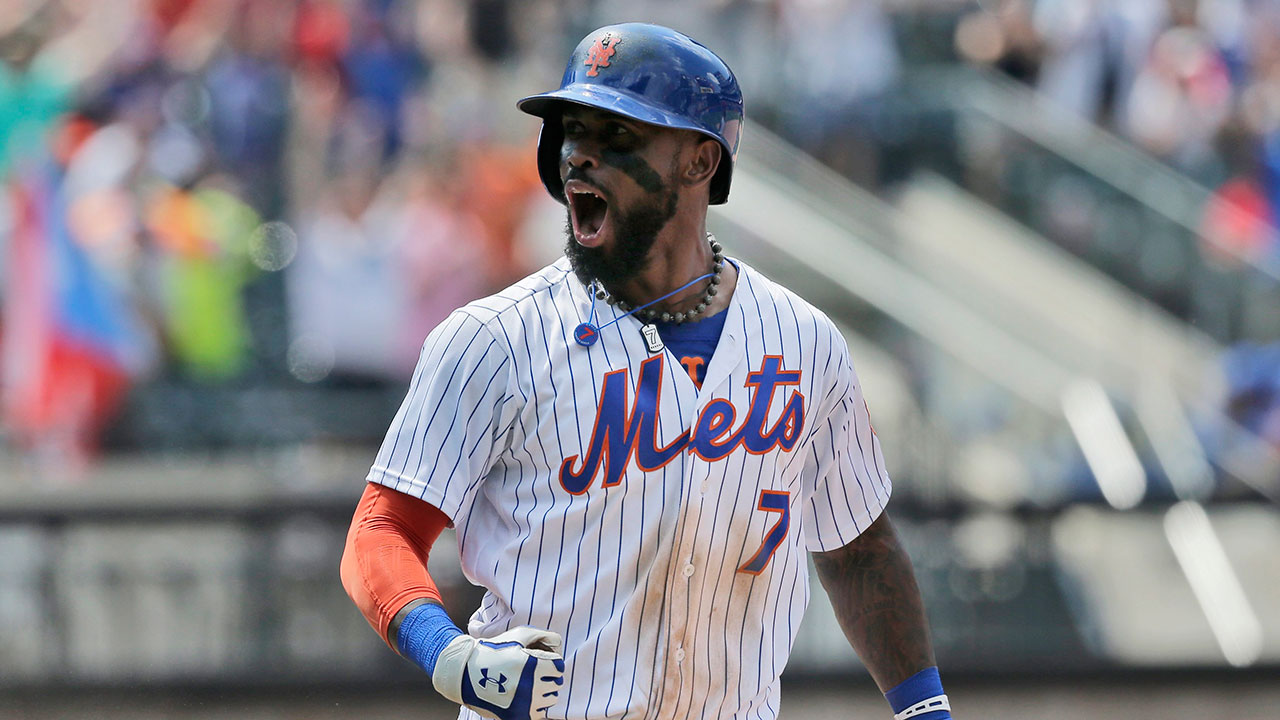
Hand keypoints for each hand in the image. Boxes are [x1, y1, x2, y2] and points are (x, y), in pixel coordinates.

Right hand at [432, 626, 564, 719]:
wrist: (466, 672)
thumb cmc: (494, 650)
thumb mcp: (519, 635)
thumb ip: (544, 635)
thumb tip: (558, 644)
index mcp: (533, 666)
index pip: (559, 668)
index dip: (552, 663)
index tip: (542, 662)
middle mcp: (530, 687)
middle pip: (556, 685)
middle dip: (549, 677)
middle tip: (535, 673)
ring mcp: (524, 704)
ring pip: (550, 700)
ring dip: (544, 692)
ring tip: (528, 684)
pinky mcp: (517, 716)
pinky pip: (538, 713)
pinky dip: (534, 706)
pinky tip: (523, 696)